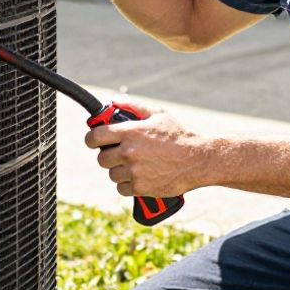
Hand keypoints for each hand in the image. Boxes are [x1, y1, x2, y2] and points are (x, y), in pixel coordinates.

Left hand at [84, 96, 213, 197]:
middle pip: (101, 158)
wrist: (198, 160)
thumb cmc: (178, 135)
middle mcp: (129, 152)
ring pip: (112, 174)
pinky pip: (122, 188)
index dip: (91, 139)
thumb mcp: (158, 115)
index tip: (94, 141)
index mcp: (130, 133)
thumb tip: (113, 101)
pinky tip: (139, 177)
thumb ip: (134, 106)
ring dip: (119, 170)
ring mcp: (134, 171)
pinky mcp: (140, 188)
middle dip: (108, 155)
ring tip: (134, 165)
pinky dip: (128, 184)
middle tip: (119, 153)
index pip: (95, 137)